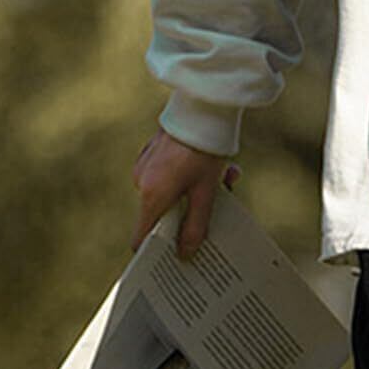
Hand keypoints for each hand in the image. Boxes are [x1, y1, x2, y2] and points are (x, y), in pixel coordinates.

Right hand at [130, 129, 240, 258]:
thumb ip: (195, 228)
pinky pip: (172, 175)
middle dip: (192, 213)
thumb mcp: (206, 195)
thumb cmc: (203, 152)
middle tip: (218, 206)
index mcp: (151, 195)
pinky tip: (219, 168)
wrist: (201, 107)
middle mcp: (141, 181)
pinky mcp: (152, 153)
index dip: (155, 251)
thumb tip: (184, 254)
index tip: (169, 261)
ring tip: (226, 179)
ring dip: (200, 192)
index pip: (143, 236)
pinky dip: (193, 176)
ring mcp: (145, 165)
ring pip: (173, 193)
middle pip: (165, 214)